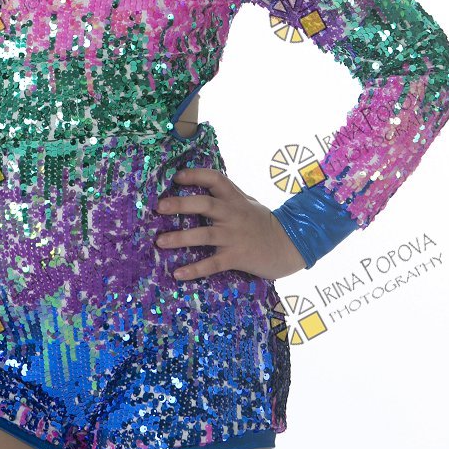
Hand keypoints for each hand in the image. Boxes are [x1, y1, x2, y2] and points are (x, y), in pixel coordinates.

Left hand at [155, 167, 306, 281]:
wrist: (289, 245)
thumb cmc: (263, 223)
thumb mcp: (247, 203)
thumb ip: (227, 196)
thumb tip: (202, 188)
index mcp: (235, 198)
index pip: (215, 179)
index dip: (195, 175)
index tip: (176, 177)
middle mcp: (233, 214)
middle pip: (205, 204)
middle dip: (180, 204)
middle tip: (159, 207)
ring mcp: (234, 236)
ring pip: (204, 235)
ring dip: (180, 238)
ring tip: (159, 241)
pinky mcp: (236, 257)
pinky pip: (212, 264)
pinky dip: (194, 269)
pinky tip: (178, 273)